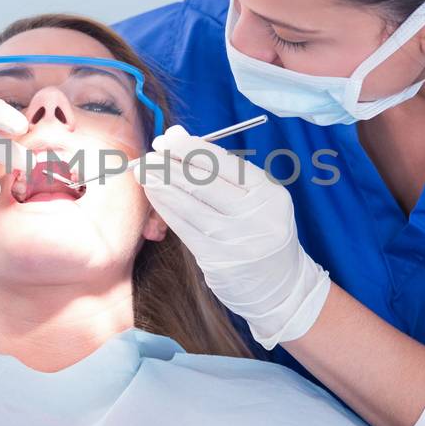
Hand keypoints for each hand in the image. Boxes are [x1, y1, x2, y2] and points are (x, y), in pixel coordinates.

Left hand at [132, 126, 329, 347]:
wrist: (281, 288)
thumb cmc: (262, 234)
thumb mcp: (259, 202)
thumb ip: (226, 175)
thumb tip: (180, 141)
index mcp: (270, 194)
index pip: (226, 163)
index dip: (193, 148)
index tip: (170, 138)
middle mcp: (257, 215)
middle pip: (206, 181)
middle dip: (172, 162)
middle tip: (150, 152)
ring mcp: (237, 239)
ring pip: (191, 203)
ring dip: (162, 183)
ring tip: (143, 169)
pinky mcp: (218, 259)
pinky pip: (185, 227)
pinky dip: (166, 208)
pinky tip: (153, 194)